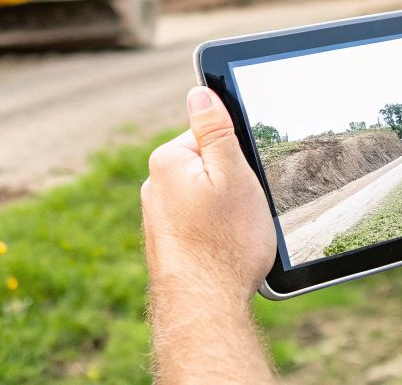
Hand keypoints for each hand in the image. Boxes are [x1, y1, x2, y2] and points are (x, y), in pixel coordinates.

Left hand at [142, 86, 276, 302]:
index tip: (247, 181)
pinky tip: (223, 253)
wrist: (203, 309)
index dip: (236, 157)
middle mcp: (154, 186)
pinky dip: (214, 234)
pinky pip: (197, 225)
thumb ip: (215, 130)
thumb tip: (199, 91)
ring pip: (204, 199)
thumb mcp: (233, 174)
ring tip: (234, 238)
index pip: (210, 136)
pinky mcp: (165, 244)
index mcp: (167, 161)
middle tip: (243, 212)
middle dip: (230, 185)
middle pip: (207, 168)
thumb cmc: (225, 242)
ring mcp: (157, 218)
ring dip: (223, 212)